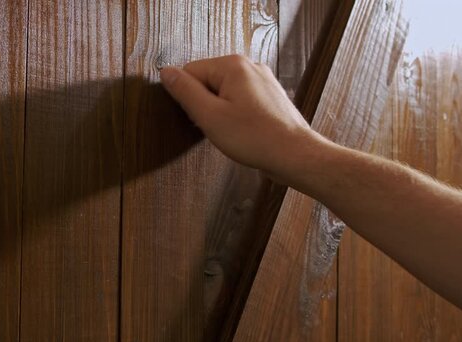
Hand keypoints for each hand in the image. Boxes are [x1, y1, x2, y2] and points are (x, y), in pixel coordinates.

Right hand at [159, 55, 327, 183]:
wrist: (295, 155)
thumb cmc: (256, 138)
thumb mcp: (210, 116)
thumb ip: (185, 92)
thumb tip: (166, 73)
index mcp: (232, 65)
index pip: (190, 71)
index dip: (189, 99)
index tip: (202, 119)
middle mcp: (249, 66)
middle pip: (207, 80)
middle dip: (206, 105)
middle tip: (219, 127)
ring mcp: (262, 80)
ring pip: (224, 92)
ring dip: (220, 112)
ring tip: (233, 131)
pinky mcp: (268, 96)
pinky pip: (240, 100)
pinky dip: (235, 115)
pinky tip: (243, 131)